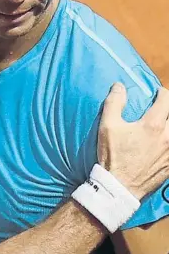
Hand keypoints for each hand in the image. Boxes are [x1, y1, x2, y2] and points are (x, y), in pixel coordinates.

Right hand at [98, 83, 168, 198]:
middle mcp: (168, 137)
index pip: (166, 101)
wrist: (120, 186)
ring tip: (164, 125)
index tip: (157, 92)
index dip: (162, 93)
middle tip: (163, 107)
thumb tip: (119, 85)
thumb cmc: (113, 154)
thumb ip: (114, 102)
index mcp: (153, 125)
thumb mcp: (108, 125)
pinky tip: (163, 145)